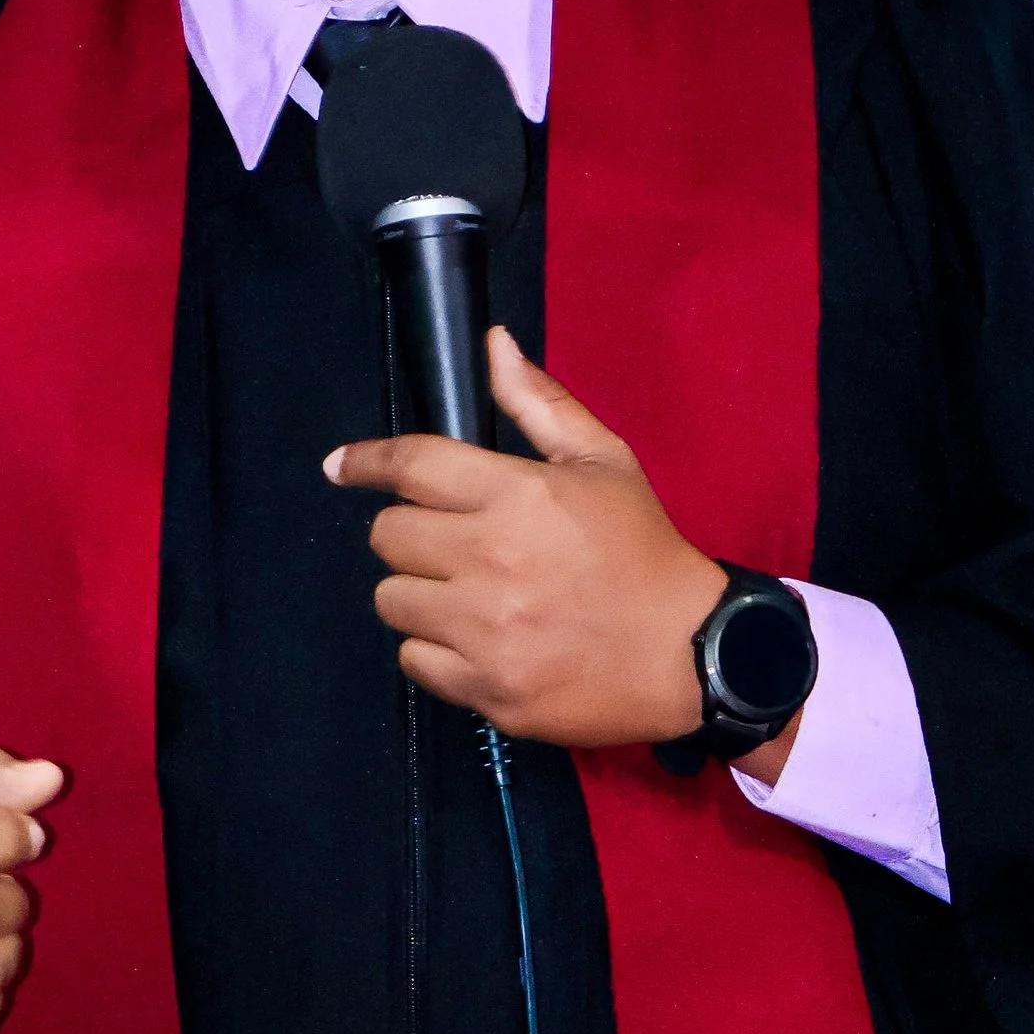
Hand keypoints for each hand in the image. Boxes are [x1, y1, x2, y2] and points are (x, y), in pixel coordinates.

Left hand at [324, 328, 733, 749]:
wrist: (691, 652)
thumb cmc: (644, 550)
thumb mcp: (604, 462)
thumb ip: (539, 404)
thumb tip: (492, 344)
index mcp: (518, 496)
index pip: (412, 465)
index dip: (367, 461)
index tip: (341, 466)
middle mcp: (491, 561)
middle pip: (387, 537)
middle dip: (410, 533)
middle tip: (450, 542)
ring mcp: (486, 631)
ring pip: (392, 600)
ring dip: (418, 592)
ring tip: (467, 594)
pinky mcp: (487, 689)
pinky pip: (414, 660)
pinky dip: (434, 649)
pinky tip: (476, 639)